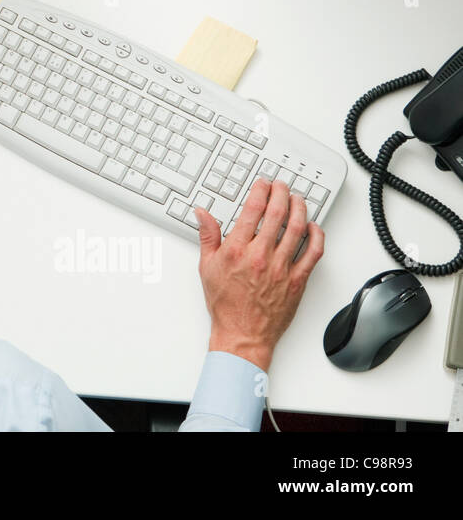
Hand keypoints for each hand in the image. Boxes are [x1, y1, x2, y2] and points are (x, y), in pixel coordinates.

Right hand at [195, 178, 324, 371]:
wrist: (243, 334)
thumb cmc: (225, 304)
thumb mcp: (206, 267)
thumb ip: (208, 236)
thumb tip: (203, 214)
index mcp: (237, 250)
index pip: (252, 210)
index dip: (260, 191)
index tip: (262, 185)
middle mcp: (261, 256)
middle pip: (277, 214)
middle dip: (281, 193)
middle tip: (281, 186)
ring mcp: (282, 268)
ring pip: (297, 229)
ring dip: (299, 209)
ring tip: (298, 199)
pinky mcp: (297, 281)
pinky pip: (313, 254)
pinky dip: (316, 237)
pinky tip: (314, 227)